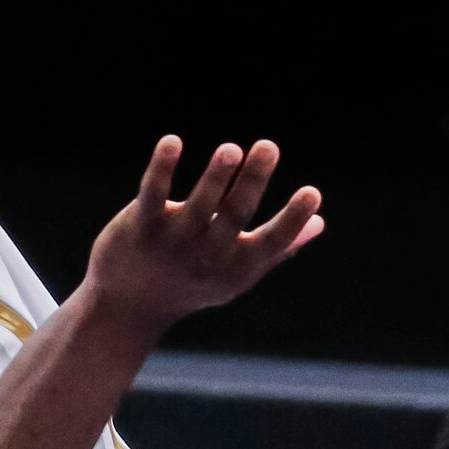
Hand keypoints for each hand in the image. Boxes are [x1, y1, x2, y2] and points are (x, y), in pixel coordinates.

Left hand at [85, 137, 324, 331]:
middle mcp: (206, 256)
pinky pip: (151, 194)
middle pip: (234, 216)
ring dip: (214, 177)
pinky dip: (161, 168)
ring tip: (231, 149)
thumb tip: (320, 222)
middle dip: (252, 181)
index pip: (271, 244)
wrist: (128, 307)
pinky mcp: (140, 226)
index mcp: (236, 266)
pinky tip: (172, 142)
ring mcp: (172, 242)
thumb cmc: (193, 283)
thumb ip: (277, 248)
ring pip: (197, 206)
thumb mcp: (237, 273)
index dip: (292, 220)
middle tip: (268, 146)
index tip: (312, 193)